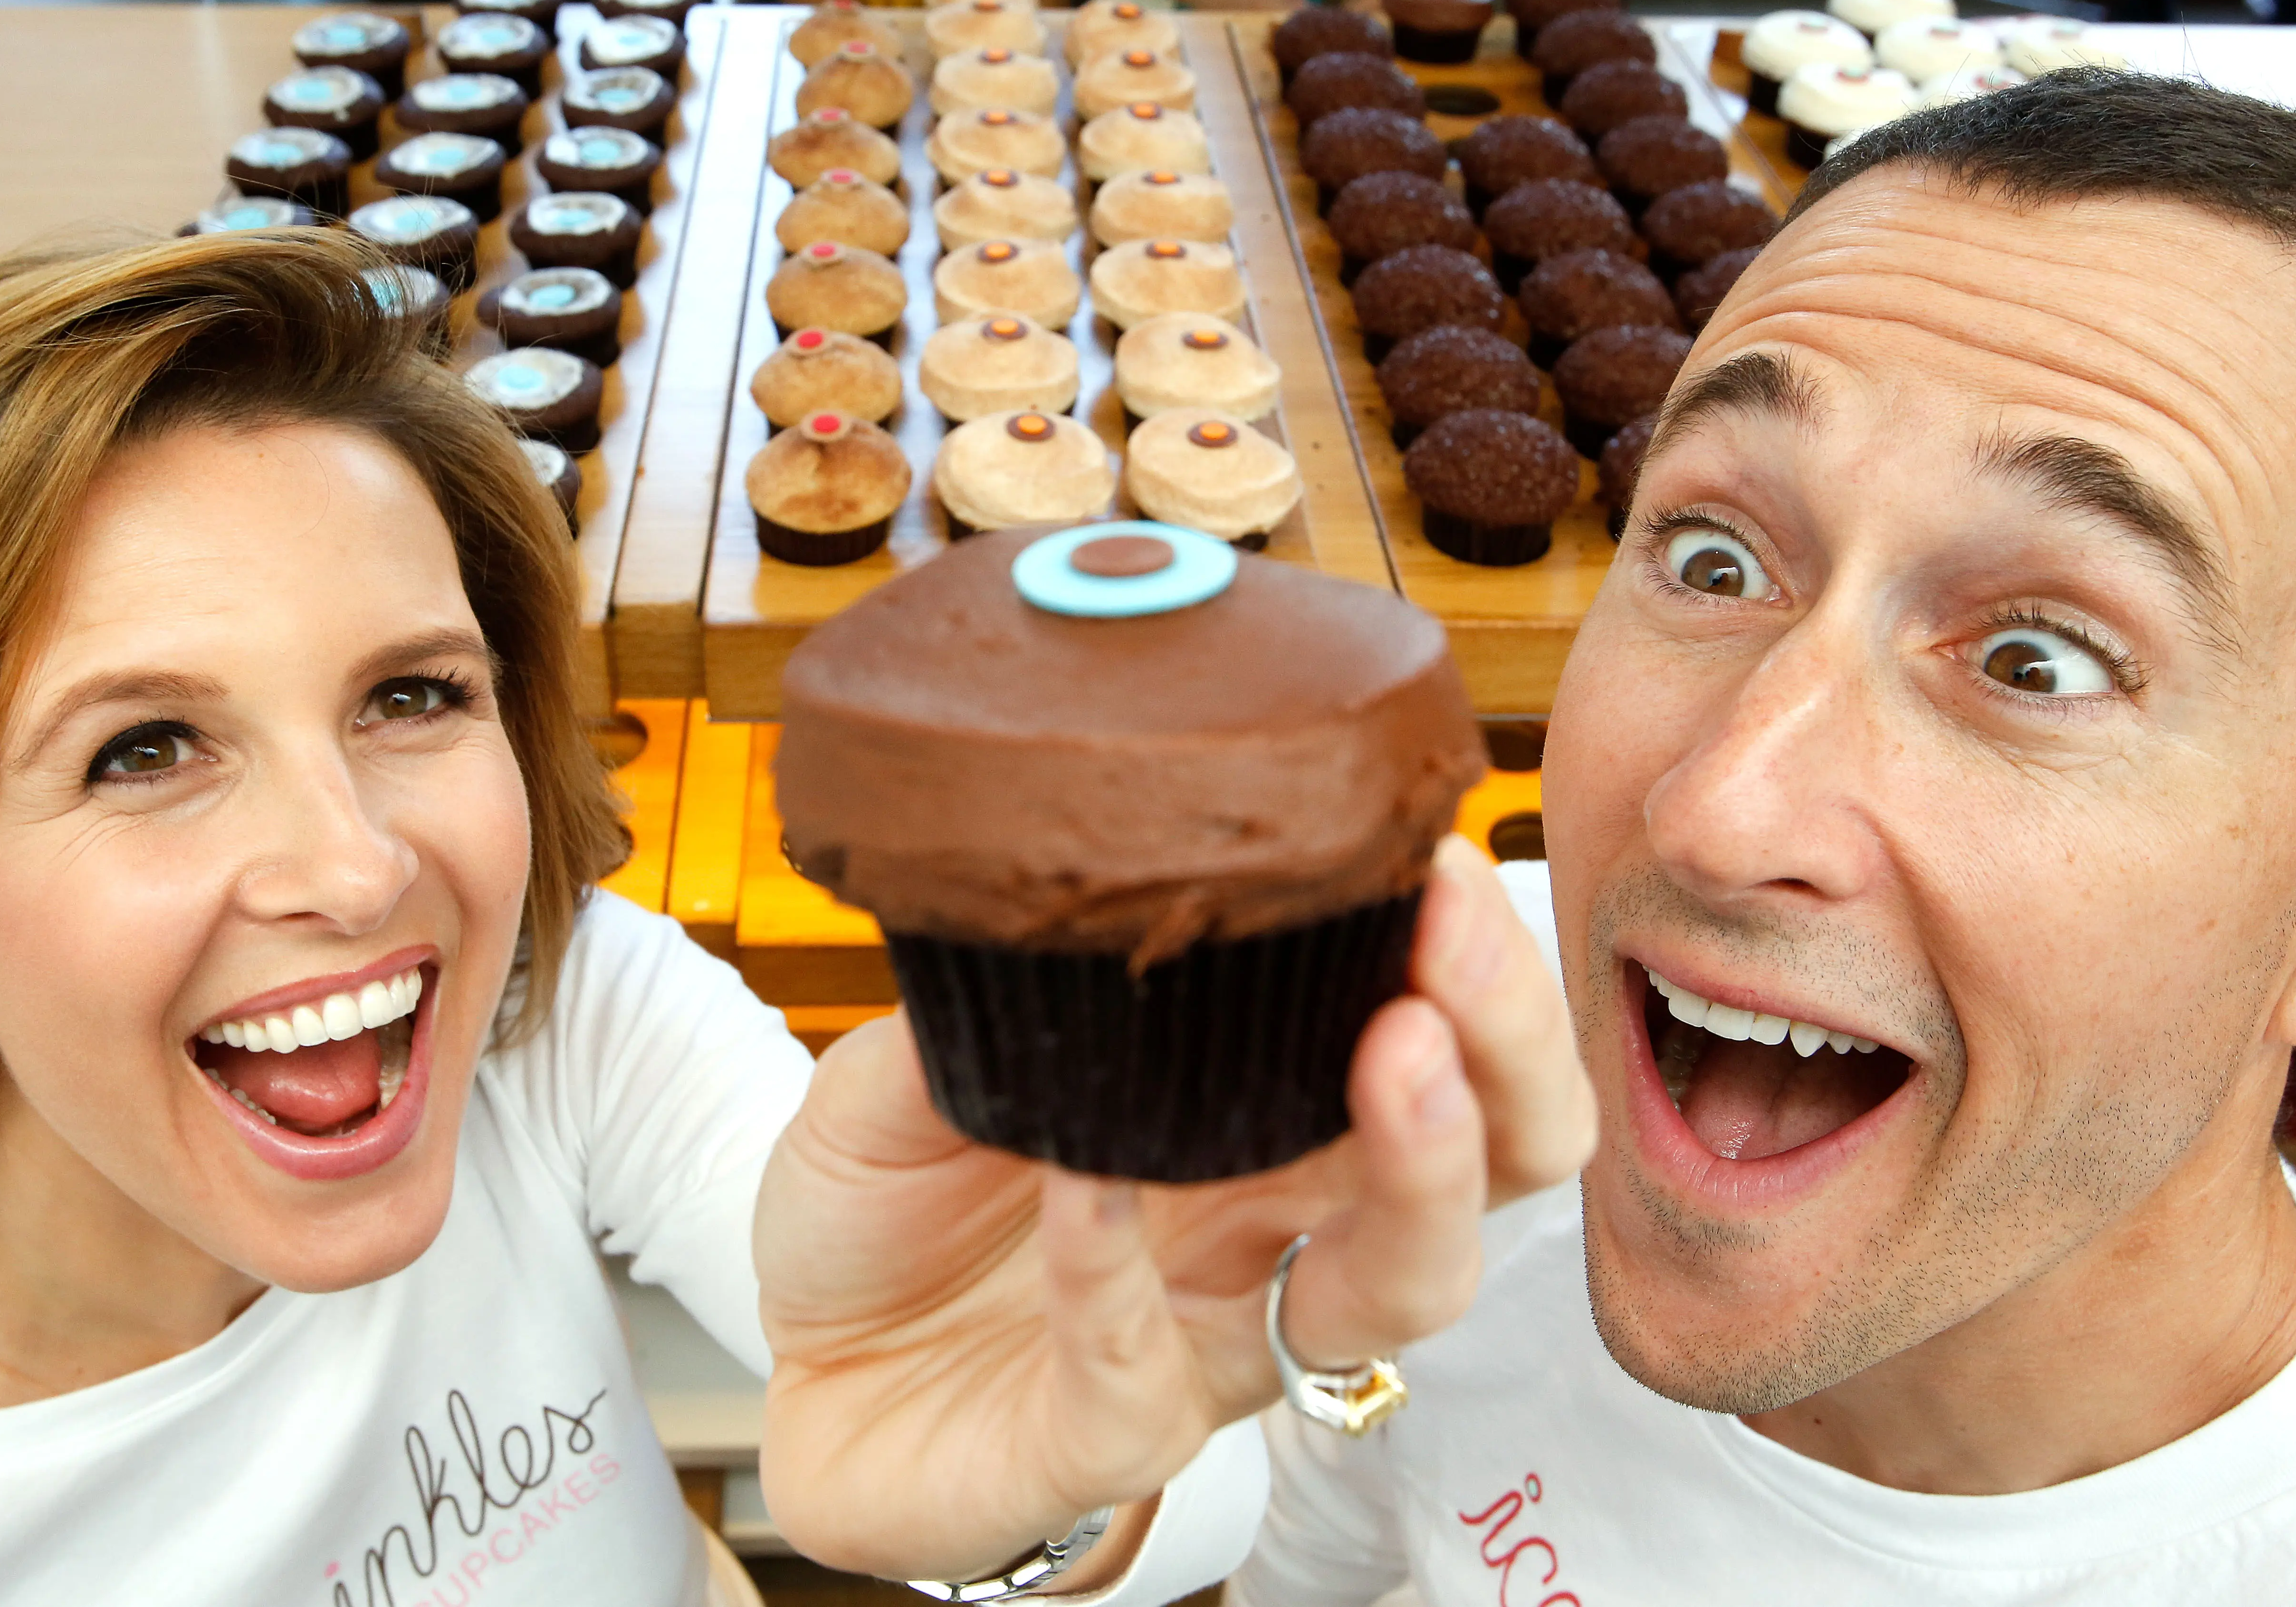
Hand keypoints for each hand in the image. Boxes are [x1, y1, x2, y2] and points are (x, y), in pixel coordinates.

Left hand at [752, 834, 1594, 1579]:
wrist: (790, 1367)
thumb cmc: (890, 1215)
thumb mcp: (921, 1061)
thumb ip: (1000, 990)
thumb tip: (1061, 888)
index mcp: (1259, 1121)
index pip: (1442, 1045)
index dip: (1470, 965)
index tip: (1429, 856)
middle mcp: (1276, 1229)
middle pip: (1490, 1160)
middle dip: (1505, 1046)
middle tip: (1455, 935)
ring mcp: (1212, 1344)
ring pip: (1396, 1288)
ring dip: (1422, 1167)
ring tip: (1397, 1052)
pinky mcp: (1107, 1439)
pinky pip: (1146, 1373)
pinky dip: (1117, 1270)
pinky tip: (1081, 1185)